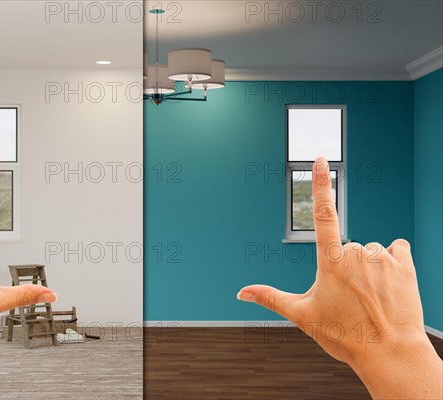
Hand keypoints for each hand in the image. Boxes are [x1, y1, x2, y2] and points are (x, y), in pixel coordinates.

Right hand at [237, 157, 441, 398]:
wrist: (389, 353)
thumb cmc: (345, 335)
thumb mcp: (302, 315)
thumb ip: (270, 297)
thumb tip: (241, 292)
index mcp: (330, 261)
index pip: (323, 213)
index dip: (320, 183)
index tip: (320, 159)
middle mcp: (356, 253)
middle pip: (346, 246)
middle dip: (346, 265)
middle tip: (349, 296)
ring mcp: (382, 257)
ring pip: (369, 250)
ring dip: (368, 266)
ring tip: (370, 296)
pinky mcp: (404, 264)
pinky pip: (395, 249)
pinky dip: (391, 261)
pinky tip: (388, 284)